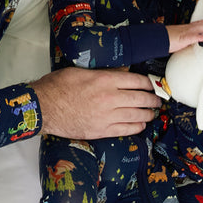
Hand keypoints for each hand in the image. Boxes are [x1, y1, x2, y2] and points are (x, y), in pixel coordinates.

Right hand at [31, 67, 159, 138]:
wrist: (43, 108)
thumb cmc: (58, 87)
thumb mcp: (81, 71)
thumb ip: (104, 72)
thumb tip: (123, 71)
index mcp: (105, 80)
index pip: (137, 81)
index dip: (149, 83)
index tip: (152, 85)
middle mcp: (109, 98)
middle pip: (141, 98)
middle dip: (153, 99)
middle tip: (158, 100)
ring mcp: (107, 116)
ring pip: (137, 115)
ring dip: (148, 114)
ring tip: (152, 113)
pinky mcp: (102, 131)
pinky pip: (126, 130)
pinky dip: (137, 127)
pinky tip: (141, 124)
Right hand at [166, 18, 202, 53]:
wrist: (157, 38)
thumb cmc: (166, 39)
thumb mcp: (180, 39)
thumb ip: (188, 40)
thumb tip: (194, 42)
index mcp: (186, 29)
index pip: (199, 24)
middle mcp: (186, 29)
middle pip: (200, 24)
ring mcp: (183, 33)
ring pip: (197, 29)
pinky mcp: (180, 39)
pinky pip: (190, 38)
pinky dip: (197, 37)